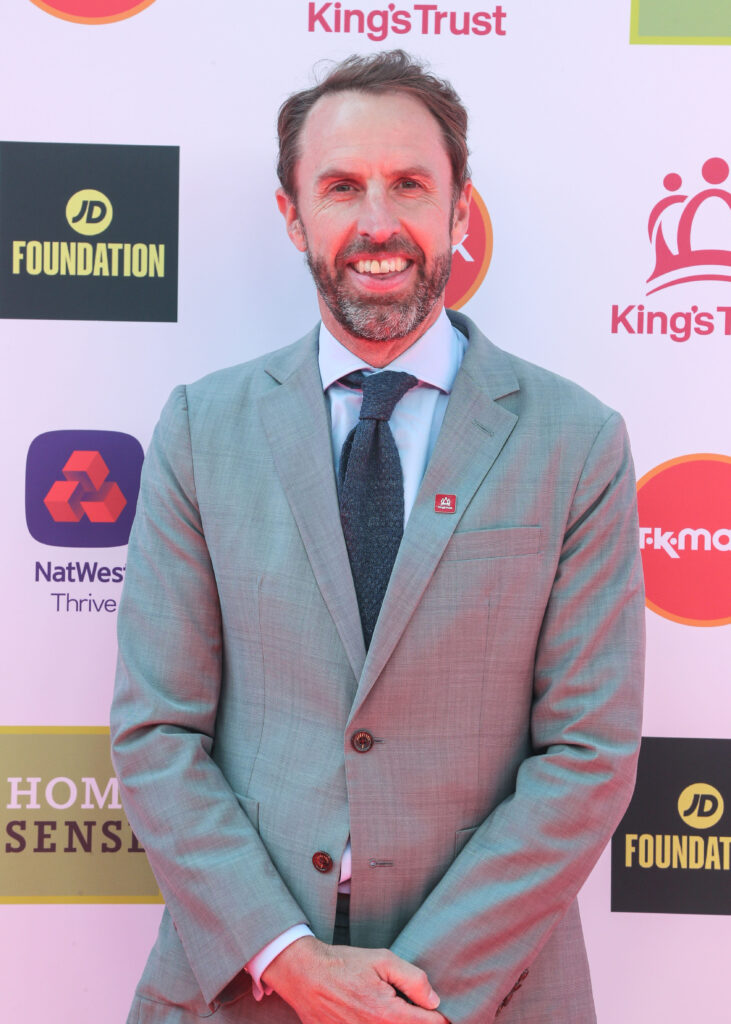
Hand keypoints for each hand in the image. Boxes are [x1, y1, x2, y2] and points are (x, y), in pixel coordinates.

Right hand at [262, 935, 446, 1023]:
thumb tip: (434, 1001)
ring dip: (398, 1023)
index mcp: (387, 1014)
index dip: (440, 1018)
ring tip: (387, 1006)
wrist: (305, 976)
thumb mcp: (382, 959)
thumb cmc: (344, 964)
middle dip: (417, 1020)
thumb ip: (413, 979)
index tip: (440, 1012)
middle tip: (414, 1008)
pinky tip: (374, 1013)